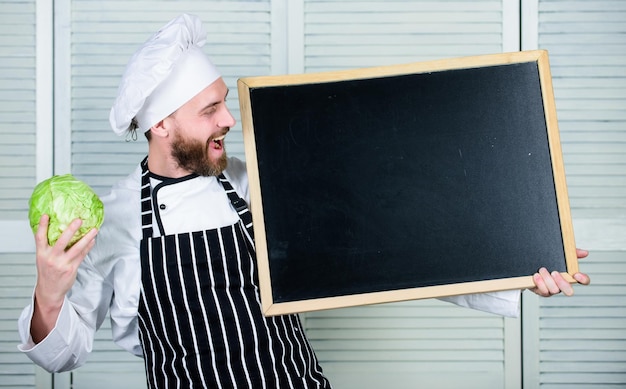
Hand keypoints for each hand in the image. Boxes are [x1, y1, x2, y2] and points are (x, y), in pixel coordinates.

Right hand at [31, 214, 97, 342]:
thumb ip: (48, 246)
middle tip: (79, 220)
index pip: (39, 237)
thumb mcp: (42, 258)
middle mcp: (51, 258)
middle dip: (71, 229)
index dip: (42, 226)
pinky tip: (93, 240)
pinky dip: (88, 246)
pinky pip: (82, 255)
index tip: (46, 215)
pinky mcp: (71, 268)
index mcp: (41, 254)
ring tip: (94, 230)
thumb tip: (57, 229)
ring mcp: (62, 264)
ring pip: (76, 248)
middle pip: (61, 241)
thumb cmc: (47, 272)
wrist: (49, 290)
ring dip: (87, 238)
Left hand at [530, 248, 589, 296]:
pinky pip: (543, 291)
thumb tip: (584, 252)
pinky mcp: (542, 291)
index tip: (576, 274)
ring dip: (548, 279)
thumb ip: (571, 252)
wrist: (531, 265)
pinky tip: (536, 275)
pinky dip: (539, 282)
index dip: (583, 279)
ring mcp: (552, 289)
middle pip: (569, 291)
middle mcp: (562, 284)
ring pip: (554, 290)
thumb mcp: (560, 255)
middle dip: (562, 282)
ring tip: (542, 270)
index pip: (583, 280)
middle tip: (554, 272)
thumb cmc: (549, 262)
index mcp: (569, 276)